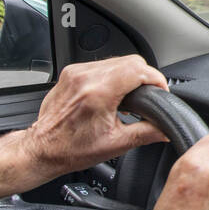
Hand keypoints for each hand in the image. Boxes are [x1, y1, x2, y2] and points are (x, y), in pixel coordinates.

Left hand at [0, 55, 169, 197]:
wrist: (42, 149)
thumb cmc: (71, 149)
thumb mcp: (116, 144)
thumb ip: (146, 133)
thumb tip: (166, 129)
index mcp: (98, 94)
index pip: (138, 70)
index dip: (157, 79)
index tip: (161, 91)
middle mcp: (86, 78)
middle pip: (131, 61)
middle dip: (145, 77)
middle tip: (148, 96)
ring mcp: (76, 72)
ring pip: (117, 60)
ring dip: (129, 75)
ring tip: (130, 97)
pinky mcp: (71, 73)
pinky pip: (101, 65)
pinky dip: (113, 75)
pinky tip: (113, 93)